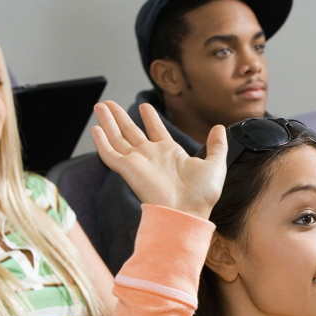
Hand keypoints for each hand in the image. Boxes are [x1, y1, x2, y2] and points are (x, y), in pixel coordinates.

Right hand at [91, 101, 227, 219]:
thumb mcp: (215, 164)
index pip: (156, 131)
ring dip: (108, 122)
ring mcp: (138, 162)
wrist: (188, 211)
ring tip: (100, 106)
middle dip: (120, 117)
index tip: (144, 106)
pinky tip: (96, 129)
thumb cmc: (201, 195)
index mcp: (170, 154)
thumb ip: (217, 145)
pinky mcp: (128, 169)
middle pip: (131, 132)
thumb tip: (220, 128)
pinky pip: (110, 154)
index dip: (150, 118)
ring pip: (118, 138)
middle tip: (110, 103)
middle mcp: (151, 157)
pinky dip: (101, 142)